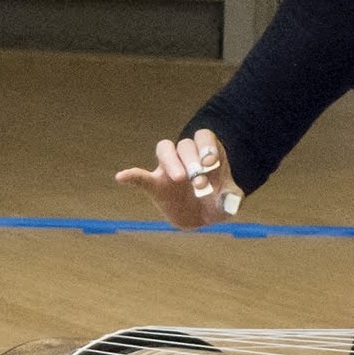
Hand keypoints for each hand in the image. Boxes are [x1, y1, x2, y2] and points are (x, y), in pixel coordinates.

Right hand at [114, 128, 239, 230]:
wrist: (200, 217)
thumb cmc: (216, 202)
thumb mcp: (229, 203)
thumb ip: (231, 200)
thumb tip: (231, 202)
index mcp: (206, 152)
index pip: (203, 137)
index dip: (206, 145)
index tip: (211, 160)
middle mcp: (186, 155)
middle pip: (184, 144)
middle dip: (193, 161)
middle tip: (200, 182)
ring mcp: (169, 167)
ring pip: (165, 149)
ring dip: (172, 161)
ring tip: (180, 179)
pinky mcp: (155, 184)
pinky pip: (141, 177)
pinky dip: (131, 176)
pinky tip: (121, 178)